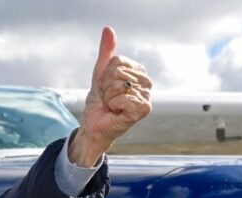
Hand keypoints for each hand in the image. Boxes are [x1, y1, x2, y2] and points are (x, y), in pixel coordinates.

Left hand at [70, 26, 152, 166]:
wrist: (94, 125)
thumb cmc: (99, 101)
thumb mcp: (100, 74)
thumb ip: (106, 52)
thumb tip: (108, 29)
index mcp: (138, 71)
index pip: (118, 61)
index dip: (106, 75)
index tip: (107, 87)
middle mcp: (146, 82)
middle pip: (118, 72)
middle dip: (107, 87)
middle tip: (110, 98)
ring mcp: (147, 96)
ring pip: (120, 85)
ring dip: (110, 97)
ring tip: (113, 105)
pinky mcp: (144, 109)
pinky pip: (124, 99)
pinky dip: (115, 105)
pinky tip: (117, 111)